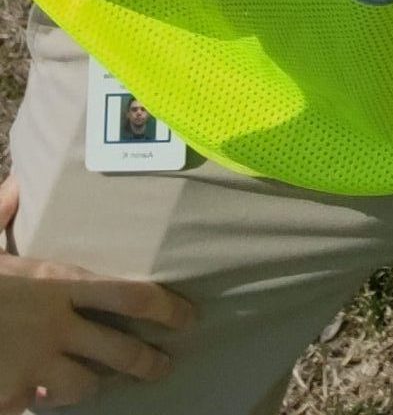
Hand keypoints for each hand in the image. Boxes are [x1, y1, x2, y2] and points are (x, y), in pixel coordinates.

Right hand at [0, 178, 192, 411]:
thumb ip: (1, 215)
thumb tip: (14, 185)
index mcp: (58, 284)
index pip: (130, 295)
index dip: (166, 309)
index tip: (189, 318)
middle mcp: (56, 326)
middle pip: (119, 351)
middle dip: (147, 362)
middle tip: (164, 367)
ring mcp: (35, 365)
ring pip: (83, 386)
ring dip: (92, 385)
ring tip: (100, 383)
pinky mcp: (11, 395)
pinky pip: (38, 403)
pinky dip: (41, 400)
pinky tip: (41, 396)